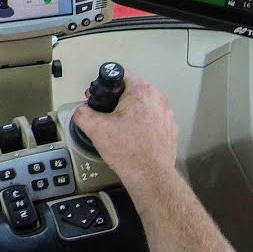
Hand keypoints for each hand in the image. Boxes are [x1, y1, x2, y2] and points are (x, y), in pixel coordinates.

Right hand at [72, 73, 177, 191]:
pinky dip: (143, 124)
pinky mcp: (171, 128)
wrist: (150, 176)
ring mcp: (167, 114)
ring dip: (132, 112)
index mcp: (141, 92)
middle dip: (118, 99)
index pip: (120, 75)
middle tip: (108, 114)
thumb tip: (82, 110)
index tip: (101, 97)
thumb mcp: (94, 128)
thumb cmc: (128, 152)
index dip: (106, 85)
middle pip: (133, 89)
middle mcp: (157, 99)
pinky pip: (153, 118)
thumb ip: (82, 112)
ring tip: (121, 128)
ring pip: (144, 104)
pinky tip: (134, 137)